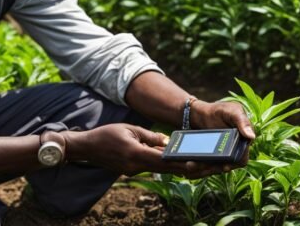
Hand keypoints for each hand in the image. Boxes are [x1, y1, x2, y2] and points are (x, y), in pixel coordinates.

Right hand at [72, 124, 234, 178]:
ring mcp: (135, 171)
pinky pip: (154, 169)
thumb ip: (150, 137)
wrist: (86, 148)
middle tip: (213, 166)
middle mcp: (138, 167)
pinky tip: (180, 161)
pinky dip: (168, 165)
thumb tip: (168, 142)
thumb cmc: (106, 135)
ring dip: (183, 168)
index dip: (185, 163)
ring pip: (164, 171)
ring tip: (204, 164)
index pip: (166, 161)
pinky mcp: (133, 171)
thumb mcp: (130, 128)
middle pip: (170, 170)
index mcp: (137, 155)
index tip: (203, 162)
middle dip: (192, 169)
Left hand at [190, 100, 254, 166]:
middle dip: (215, 167)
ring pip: (216, 166)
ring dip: (206, 167)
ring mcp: (222, 154)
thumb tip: (251, 137)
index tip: (224, 167)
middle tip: (203, 166)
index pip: (242, 158)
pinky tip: (191, 162)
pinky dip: (201, 163)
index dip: (234, 163)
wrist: (202, 113)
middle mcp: (235, 151)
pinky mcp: (212, 155)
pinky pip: (207, 163)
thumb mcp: (232, 111)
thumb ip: (242, 121)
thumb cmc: (221, 110)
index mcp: (244, 142)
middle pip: (227, 164)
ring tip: (192, 164)